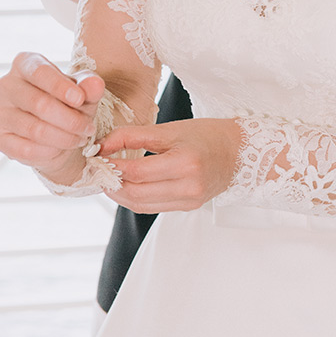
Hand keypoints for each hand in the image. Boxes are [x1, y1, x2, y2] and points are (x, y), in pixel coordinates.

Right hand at [0, 51, 104, 182]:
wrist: (56, 131)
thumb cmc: (70, 102)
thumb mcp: (84, 92)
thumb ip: (90, 86)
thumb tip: (95, 84)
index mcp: (26, 62)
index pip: (40, 72)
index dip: (60, 87)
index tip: (80, 100)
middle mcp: (6, 83)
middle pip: (39, 104)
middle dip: (70, 120)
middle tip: (89, 128)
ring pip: (34, 129)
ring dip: (64, 138)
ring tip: (80, 138)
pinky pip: (24, 149)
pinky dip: (49, 151)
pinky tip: (61, 148)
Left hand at [98, 118, 240, 212]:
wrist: (239, 151)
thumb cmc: (206, 134)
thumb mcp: (171, 129)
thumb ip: (135, 136)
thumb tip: (102, 144)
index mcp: (185, 162)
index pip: (136, 171)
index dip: (111, 166)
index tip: (96, 156)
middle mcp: (188, 186)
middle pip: (135, 193)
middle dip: (111, 183)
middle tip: (98, 169)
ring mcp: (188, 201)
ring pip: (140, 205)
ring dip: (119, 193)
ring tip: (108, 177)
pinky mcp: (187, 207)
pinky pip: (151, 207)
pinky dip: (134, 198)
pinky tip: (127, 185)